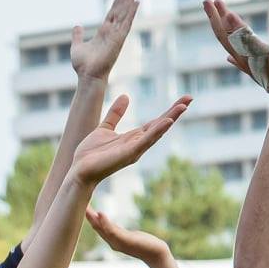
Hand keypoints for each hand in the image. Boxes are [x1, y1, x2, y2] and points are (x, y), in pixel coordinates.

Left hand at [70, 95, 188, 186]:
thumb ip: (116, 114)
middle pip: (160, 126)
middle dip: (175, 112)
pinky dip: (156, 132)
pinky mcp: (128, 154)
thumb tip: (126, 96)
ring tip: (183, 106)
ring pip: (156, 132)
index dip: (169, 111)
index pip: (155, 122)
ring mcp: (134, 150)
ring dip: (170, 119)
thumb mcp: (104, 128)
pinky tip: (167, 122)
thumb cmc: (90, 154)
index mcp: (133, 138)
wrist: (78, 171)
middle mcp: (138, 144)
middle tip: (189, 98)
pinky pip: (145, 141)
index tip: (183, 99)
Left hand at [72, 0, 138, 81]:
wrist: (87, 76)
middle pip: (120, 8)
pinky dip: (131, 13)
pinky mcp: (118, 40)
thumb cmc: (83, 65)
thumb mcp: (77, 46)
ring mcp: (116, 34)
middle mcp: (112, 31)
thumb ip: (78, 35)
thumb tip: (77, 26)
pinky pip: (126, 23)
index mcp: (104, 31)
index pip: (113, 11)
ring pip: (124, 12)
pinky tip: (136, 3)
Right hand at [86, 208, 169, 264]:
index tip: (84, 207)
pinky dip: (105, 222)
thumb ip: (118, 232)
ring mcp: (118, 243)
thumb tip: (110, 227)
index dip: (90, 218)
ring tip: (86, 208)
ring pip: (102, 229)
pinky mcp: (126, 241)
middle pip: (97, 228)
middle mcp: (112, 242)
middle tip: (79, 206)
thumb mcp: (129, 236)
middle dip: (88, 217)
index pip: (99, 228)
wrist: (157, 254)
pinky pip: (112, 231)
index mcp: (113, 240)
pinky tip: (101, 214)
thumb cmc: (146, 245)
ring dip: (93, 219)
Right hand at [202, 0, 268, 89]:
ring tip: (215, 2)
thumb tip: (228, 58)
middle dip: (214, 17)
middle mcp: (241, 55)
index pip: (224, 36)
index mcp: (240, 55)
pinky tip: (230, 16)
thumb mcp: (255, 66)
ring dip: (222, 18)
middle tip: (206, 1)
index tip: (212, 5)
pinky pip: (245, 39)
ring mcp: (248, 55)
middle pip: (223, 34)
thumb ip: (240, 61)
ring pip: (231, 35)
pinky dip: (236, 28)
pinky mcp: (259, 53)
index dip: (216, 21)